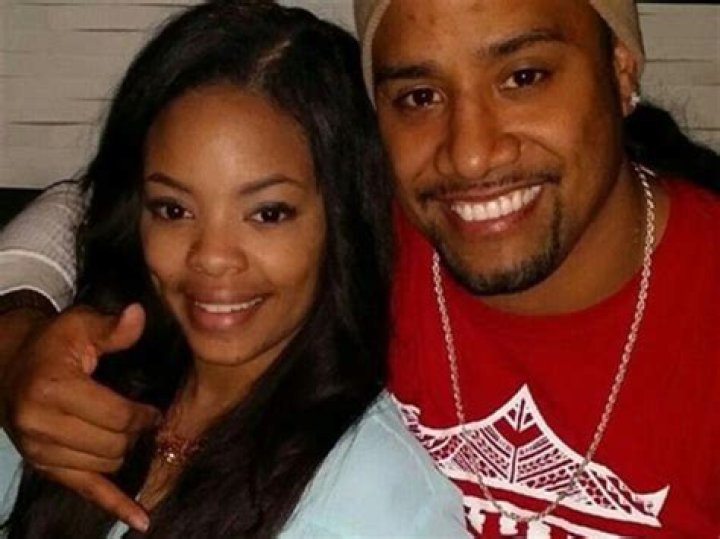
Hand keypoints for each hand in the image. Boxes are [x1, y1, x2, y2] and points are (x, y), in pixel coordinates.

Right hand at [0, 303, 160, 531]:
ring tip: (126, 434)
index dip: (143, 416)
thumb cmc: (53, 344)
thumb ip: (113, 328)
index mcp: (52, 390)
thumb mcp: (80, 326)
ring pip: (105, 466)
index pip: (115, 416)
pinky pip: (85, 491)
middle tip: (143, 420)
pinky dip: (115, 506)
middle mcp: (40, 425)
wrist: (9, 367)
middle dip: (134, 434)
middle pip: (113, 445)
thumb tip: (139, 316)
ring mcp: (39, 451)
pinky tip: (140, 520)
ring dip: (123, 452)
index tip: (154, 412)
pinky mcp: (43, 467)